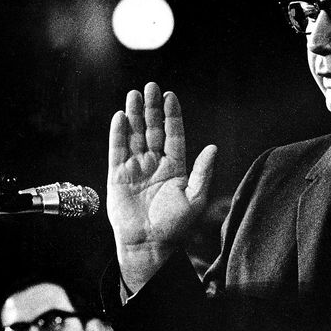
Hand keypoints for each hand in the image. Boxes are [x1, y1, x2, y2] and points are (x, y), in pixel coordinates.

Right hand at [107, 83, 216, 291]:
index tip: (170, 96)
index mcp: (176, 167)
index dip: (172, 116)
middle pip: (153, 130)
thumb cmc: (176, 225)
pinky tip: (120, 116)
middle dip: (152, 108)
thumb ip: (203, 172)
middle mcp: (155, 164)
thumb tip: (213, 147)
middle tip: (150, 86)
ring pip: (135, 135)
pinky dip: (118, 133)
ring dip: (135, 115)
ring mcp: (136, 168)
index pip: (174, 135)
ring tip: (134, 94)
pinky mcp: (118, 175)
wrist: (150, 243)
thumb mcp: (195, 197)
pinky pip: (117, 150)